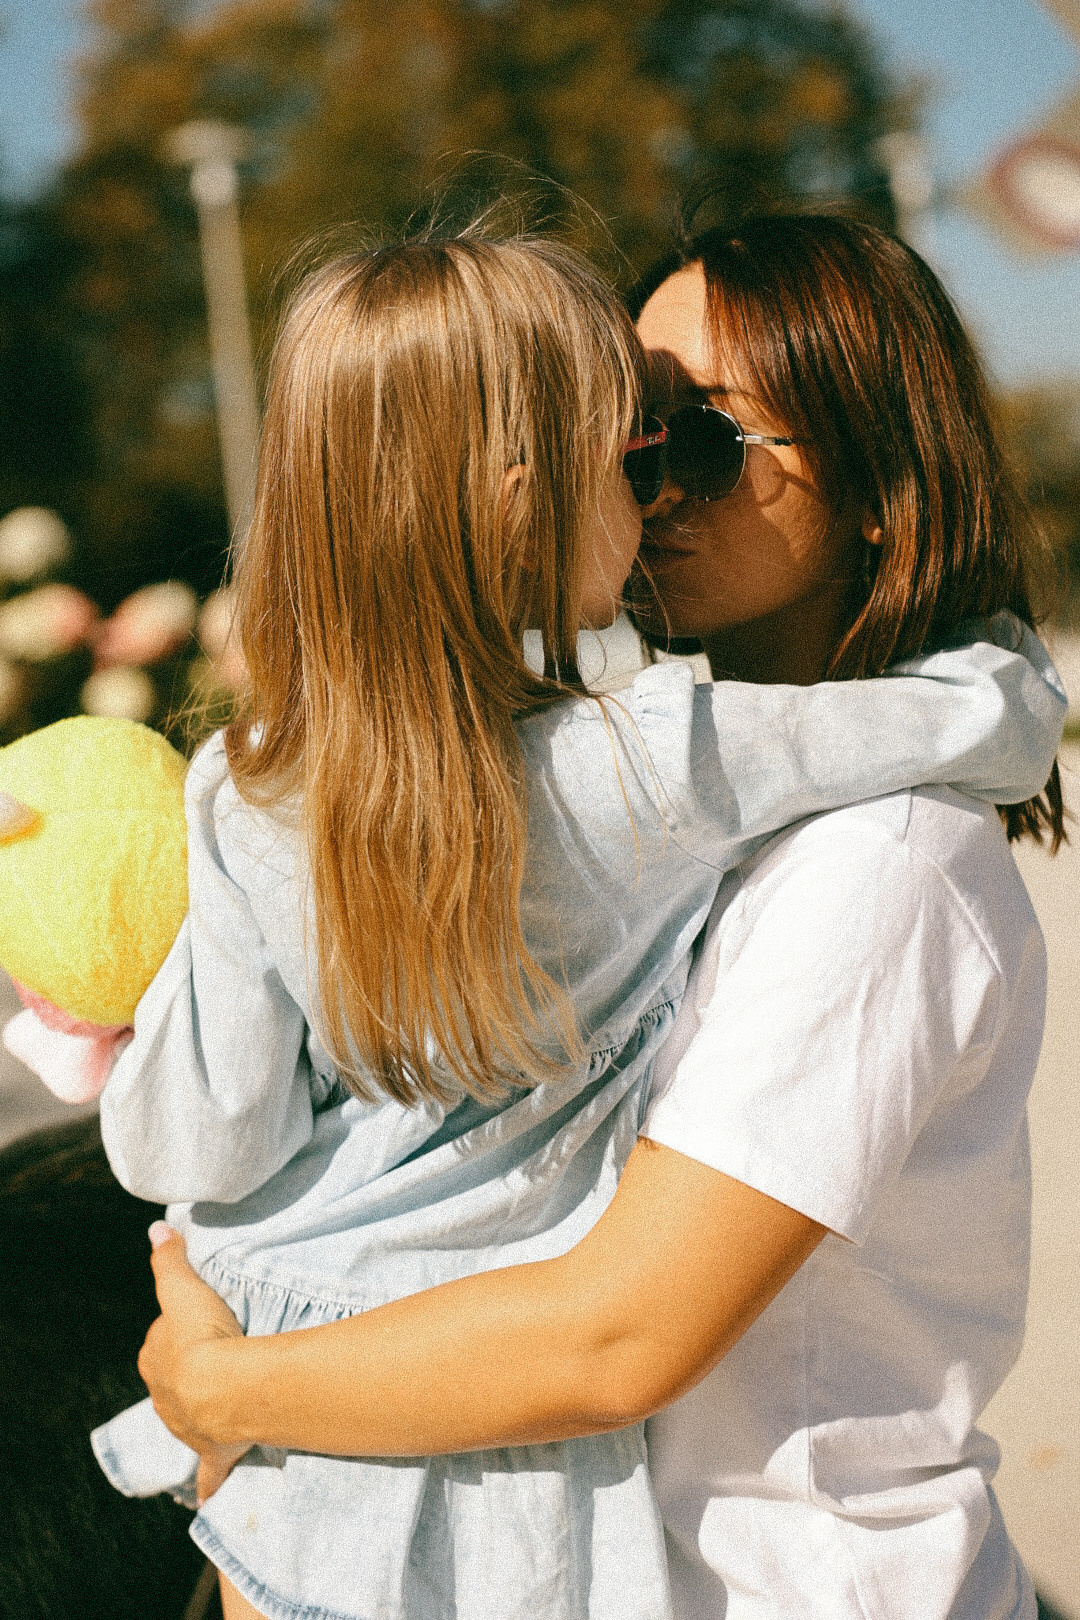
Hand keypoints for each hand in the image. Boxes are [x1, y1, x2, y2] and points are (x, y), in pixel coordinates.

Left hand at [138, 1223, 249, 1503]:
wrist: (225, 1388)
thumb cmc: (203, 1335)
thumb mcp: (184, 1288)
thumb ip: (170, 1261)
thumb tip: (156, 1231)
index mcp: (155, 1359)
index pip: (162, 1342)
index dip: (182, 1332)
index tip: (204, 1324)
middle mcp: (166, 1398)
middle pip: (176, 1383)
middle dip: (192, 1376)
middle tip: (222, 1360)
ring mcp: (189, 1428)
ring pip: (190, 1420)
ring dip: (203, 1415)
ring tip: (225, 1405)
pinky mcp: (213, 1454)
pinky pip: (209, 1473)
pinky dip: (209, 1482)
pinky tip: (210, 1493)